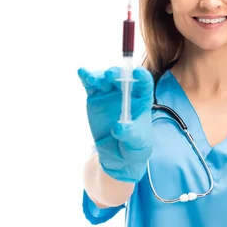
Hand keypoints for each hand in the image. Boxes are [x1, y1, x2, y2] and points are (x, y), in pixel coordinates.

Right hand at [78, 66, 153, 182]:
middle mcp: (127, 92)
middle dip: (117, 74)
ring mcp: (110, 93)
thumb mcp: (136, 142)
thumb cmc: (134, 145)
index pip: (145, 83)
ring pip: (105, 79)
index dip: (142, 76)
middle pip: (123, 77)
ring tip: (92, 79)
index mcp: (142, 98)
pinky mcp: (95, 97)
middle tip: (110, 75)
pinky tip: (82, 72)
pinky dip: (86, 77)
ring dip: (99, 76)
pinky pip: (90, 85)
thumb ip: (129, 133)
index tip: (138, 73)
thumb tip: (118, 128)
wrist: (118, 154)